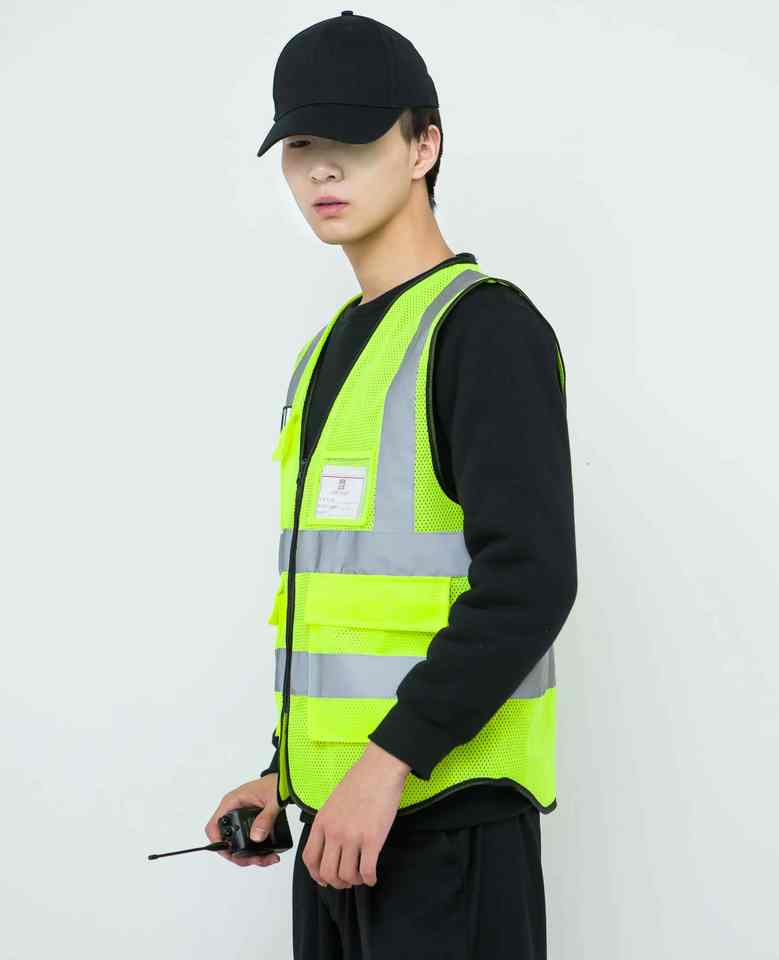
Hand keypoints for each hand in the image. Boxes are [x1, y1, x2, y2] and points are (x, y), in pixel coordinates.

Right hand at [204, 773, 281, 867]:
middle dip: (239, 855)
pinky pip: (246, 842)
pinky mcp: (248, 824)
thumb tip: (256, 836)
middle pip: (226, 841)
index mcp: (232, 802)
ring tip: (267, 859)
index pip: (214, 826)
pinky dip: (255, 852)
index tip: (231, 854)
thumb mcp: (273, 800)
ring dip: (249, 857)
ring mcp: (239, 819)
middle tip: (255, 860)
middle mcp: (233, 811)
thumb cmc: (276, 784)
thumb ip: (265, 818)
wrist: (284, 781)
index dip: (218, 843)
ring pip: (236, 845)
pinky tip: (267, 855)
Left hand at [302, 741, 410, 888]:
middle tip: (346, 882)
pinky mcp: (372, 840)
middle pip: (327, 872)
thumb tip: (330, 842)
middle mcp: (334, 832)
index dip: (316, 875)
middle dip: (337, 883)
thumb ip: (328, 822)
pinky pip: (367, 871)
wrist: (379, 769)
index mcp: (322, 822)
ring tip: (361, 877)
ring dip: (355, 881)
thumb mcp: (333, 801)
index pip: (310, 858)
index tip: (323, 879)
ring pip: (347, 875)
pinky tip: (373, 876)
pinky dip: (370, 879)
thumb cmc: (359, 780)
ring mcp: (352, 837)